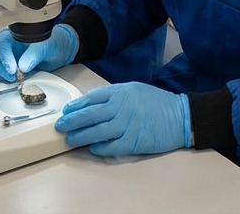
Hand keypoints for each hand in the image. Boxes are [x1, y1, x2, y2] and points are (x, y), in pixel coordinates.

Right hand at [0, 24, 78, 82]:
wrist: (60, 51)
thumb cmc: (53, 43)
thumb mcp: (46, 46)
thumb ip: (35, 54)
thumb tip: (23, 66)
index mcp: (14, 34)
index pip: (2, 44)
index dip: (5, 58)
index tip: (12, 70)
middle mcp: (8, 45)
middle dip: (2, 69)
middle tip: (14, 77)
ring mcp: (8, 57)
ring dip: (3, 76)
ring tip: (16, 80)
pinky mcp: (10, 68)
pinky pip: (2, 75)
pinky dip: (6, 80)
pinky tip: (16, 81)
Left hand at [55, 82, 190, 156]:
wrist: (179, 116)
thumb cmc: (156, 103)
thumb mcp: (134, 90)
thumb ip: (114, 95)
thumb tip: (91, 104)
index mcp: (120, 92)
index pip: (91, 98)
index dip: (76, 106)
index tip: (66, 111)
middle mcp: (121, 107)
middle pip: (89, 115)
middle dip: (71, 121)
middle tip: (60, 126)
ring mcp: (126, 125)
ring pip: (96, 132)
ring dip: (80, 136)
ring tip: (70, 139)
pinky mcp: (133, 141)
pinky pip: (110, 146)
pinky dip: (99, 148)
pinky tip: (92, 148)